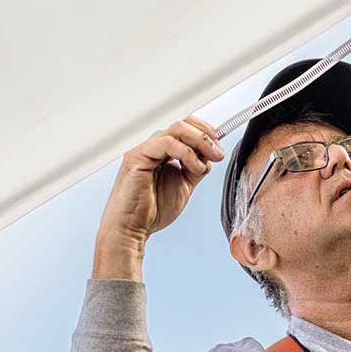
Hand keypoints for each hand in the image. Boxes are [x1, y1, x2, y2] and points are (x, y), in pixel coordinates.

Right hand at [93, 116, 224, 279]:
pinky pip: (166, 142)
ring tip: (210, 158)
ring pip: (177, 128)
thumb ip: (195, 168)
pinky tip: (194, 167)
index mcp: (161, 150)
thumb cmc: (152, 211)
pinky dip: (186, 152)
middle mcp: (152, 145)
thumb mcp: (184, 185)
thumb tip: (211, 155)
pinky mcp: (137, 156)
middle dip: (205, 134)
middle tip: (217, 152)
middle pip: (182, 122)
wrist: (132, 229)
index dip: (205, 133)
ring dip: (200, 141)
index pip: (185, 127)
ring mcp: (144, 148)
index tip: (218, 148)